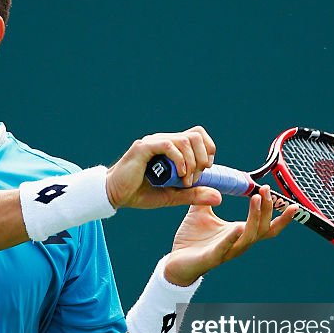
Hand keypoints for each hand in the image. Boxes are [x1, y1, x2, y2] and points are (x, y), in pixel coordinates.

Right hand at [106, 126, 221, 208]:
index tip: (204, 171)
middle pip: (196, 135)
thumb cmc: (141, 193)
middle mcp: (163, 140)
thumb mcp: (173, 196)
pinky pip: (169, 145)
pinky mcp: (144, 147)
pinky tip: (179, 175)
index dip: (208, 151)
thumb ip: (194, 194)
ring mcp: (154, 142)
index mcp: (171, 147)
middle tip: (195, 179)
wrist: (115, 196)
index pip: (198, 136)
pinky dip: (180, 160)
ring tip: (185, 181)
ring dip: (192, 162)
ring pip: (185, 140)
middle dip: (203, 158)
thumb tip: (219, 197)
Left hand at [163, 186, 297, 285]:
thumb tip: (211, 177)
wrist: (176, 261)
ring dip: (255, 218)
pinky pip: (226, 248)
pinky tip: (238, 227)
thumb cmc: (192, 239)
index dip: (279, 214)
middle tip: (266, 190)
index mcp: (239, 232)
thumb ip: (208, 195)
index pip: (266, 224)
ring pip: (249, 237)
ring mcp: (227, 251)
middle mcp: (238, 242)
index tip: (285, 199)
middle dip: (268, 209)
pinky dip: (233, 238)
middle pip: (263, 228)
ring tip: (256, 199)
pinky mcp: (212, 257)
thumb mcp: (201, 211)